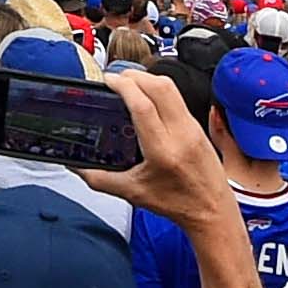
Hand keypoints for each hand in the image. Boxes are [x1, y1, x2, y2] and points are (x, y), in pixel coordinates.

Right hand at [80, 68, 235, 235]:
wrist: (212, 211)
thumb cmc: (178, 204)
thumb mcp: (132, 193)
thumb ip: (98, 178)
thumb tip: (74, 166)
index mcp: (163, 151)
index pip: (143, 105)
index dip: (123, 86)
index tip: (108, 81)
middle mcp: (181, 134)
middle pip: (160, 86)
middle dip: (134, 75)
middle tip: (116, 80)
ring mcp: (192, 127)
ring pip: (171, 87)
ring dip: (147, 79)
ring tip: (129, 85)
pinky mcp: (198, 126)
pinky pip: (177, 97)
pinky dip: (158, 90)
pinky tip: (146, 100)